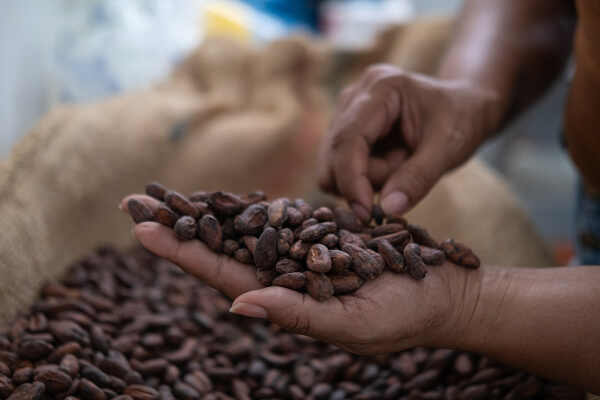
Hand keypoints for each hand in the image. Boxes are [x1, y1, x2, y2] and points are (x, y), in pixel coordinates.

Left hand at [121, 194, 474, 354]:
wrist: (444, 294)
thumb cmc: (405, 315)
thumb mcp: (354, 323)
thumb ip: (298, 316)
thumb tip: (238, 305)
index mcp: (285, 303)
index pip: (222, 276)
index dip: (182, 254)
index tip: (142, 230)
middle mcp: (284, 279)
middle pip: (220, 250)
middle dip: (178, 227)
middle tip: (134, 201)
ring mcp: (300, 257)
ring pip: (242, 232)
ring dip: (205, 213)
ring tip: (167, 194)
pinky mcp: (321, 238)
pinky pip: (277, 220)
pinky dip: (248, 208)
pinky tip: (224, 198)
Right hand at [319, 65, 501, 219]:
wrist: (465, 107)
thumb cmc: (461, 120)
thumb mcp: (448, 149)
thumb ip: (418, 178)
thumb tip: (387, 210)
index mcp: (381, 88)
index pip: (348, 139)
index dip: (351, 179)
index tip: (366, 213)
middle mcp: (355, 95)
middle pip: (334, 154)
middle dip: (363, 180)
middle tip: (401, 181)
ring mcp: (346, 112)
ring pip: (334, 165)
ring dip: (366, 180)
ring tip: (401, 165)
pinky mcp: (345, 130)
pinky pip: (341, 168)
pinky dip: (365, 178)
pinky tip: (391, 166)